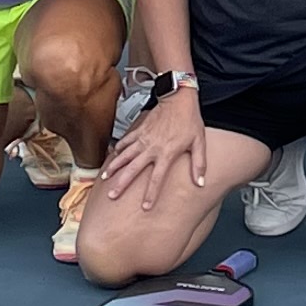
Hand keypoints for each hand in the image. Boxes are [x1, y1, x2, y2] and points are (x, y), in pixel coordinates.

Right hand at [112, 78, 208, 193]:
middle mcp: (152, 148)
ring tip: (105, 178)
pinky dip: (117, 149)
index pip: (157, 178)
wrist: (178, 98)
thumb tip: (201, 182)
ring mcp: (143, 139)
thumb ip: (199, 164)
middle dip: (122, 183)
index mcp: (167, 153)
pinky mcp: (139, 130)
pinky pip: (125, 141)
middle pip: (133, 169)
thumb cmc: (189, 119)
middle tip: (113, 195)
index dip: (151, 194)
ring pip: (124, 155)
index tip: (145, 207)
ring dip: (114, 167)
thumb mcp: (199, 142)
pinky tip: (112, 155)